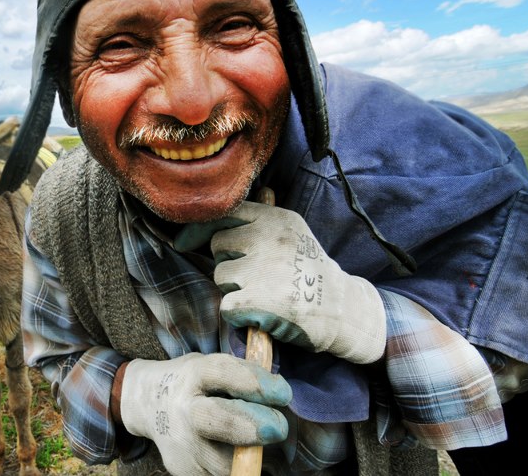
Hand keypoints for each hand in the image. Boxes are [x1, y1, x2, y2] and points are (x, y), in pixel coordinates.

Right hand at [119, 353, 290, 475]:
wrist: (148, 404)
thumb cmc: (192, 384)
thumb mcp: (208, 365)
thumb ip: (240, 376)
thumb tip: (281, 394)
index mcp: (193, 375)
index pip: (225, 374)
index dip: (258, 384)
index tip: (283, 393)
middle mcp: (184, 409)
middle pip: (219, 420)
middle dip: (255, 427)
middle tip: (279, 428)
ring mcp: (182, 444)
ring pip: (225, 462)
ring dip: (251, 455)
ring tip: (261, 444)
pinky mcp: (183, 470)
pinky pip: (220, 475)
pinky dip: (238, 467)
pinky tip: (240, 455)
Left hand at [203, 202, 385, 363]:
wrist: (344, 312)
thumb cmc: (311, 275)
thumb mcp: (293, 235)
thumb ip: (258, 225)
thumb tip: (210, 222)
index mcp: (277, 219)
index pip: (225, 212)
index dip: (199, 228)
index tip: (184, 242)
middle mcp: (270, 238)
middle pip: (218, 245)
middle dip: (227, 262)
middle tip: (254, 277)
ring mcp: (264, 268)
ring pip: (220, 276)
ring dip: (234, 289)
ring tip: (263, 294)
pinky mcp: (259, 300)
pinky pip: (226, 306)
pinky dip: (238, 315)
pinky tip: (261, 314)